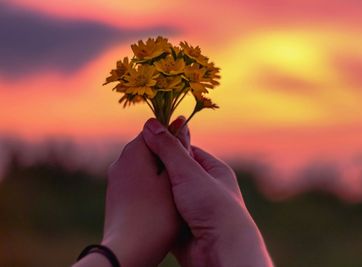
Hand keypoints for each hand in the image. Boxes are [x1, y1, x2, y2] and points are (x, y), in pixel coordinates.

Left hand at [74, 117, 188, 266]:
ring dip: (161, 175)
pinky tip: (161, 204)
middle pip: (150, 149)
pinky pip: (138, 182)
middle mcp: (120, 162)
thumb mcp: (174, 178)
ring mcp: (116, 181)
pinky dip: (151, 188)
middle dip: (169, 159)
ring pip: (145, 167)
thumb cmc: (157, 214)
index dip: (175, 139)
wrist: (128, 251)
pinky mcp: (116, 197)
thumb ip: (176, 149)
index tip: (188, 154)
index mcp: (133, 151)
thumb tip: (179, 122)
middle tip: (186, 177)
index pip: (156, 130)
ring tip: (176, 193)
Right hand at [143, 118, 273, 266]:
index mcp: (214, 171)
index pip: (186, 151)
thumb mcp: (188, 172)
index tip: (144, 141)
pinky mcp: (183, 227)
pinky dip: (154, 211)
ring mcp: (194, 209)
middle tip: (134, 162)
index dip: (166, 145)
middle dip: (157, 170)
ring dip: (154, 192)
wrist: (220, 252)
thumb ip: (169, 149)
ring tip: (133, 183)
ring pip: (167, 194)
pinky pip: (165, 214)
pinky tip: (140, 205)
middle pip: (174, 173)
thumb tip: (151, 123)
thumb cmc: (213, 208)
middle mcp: (205, 189)